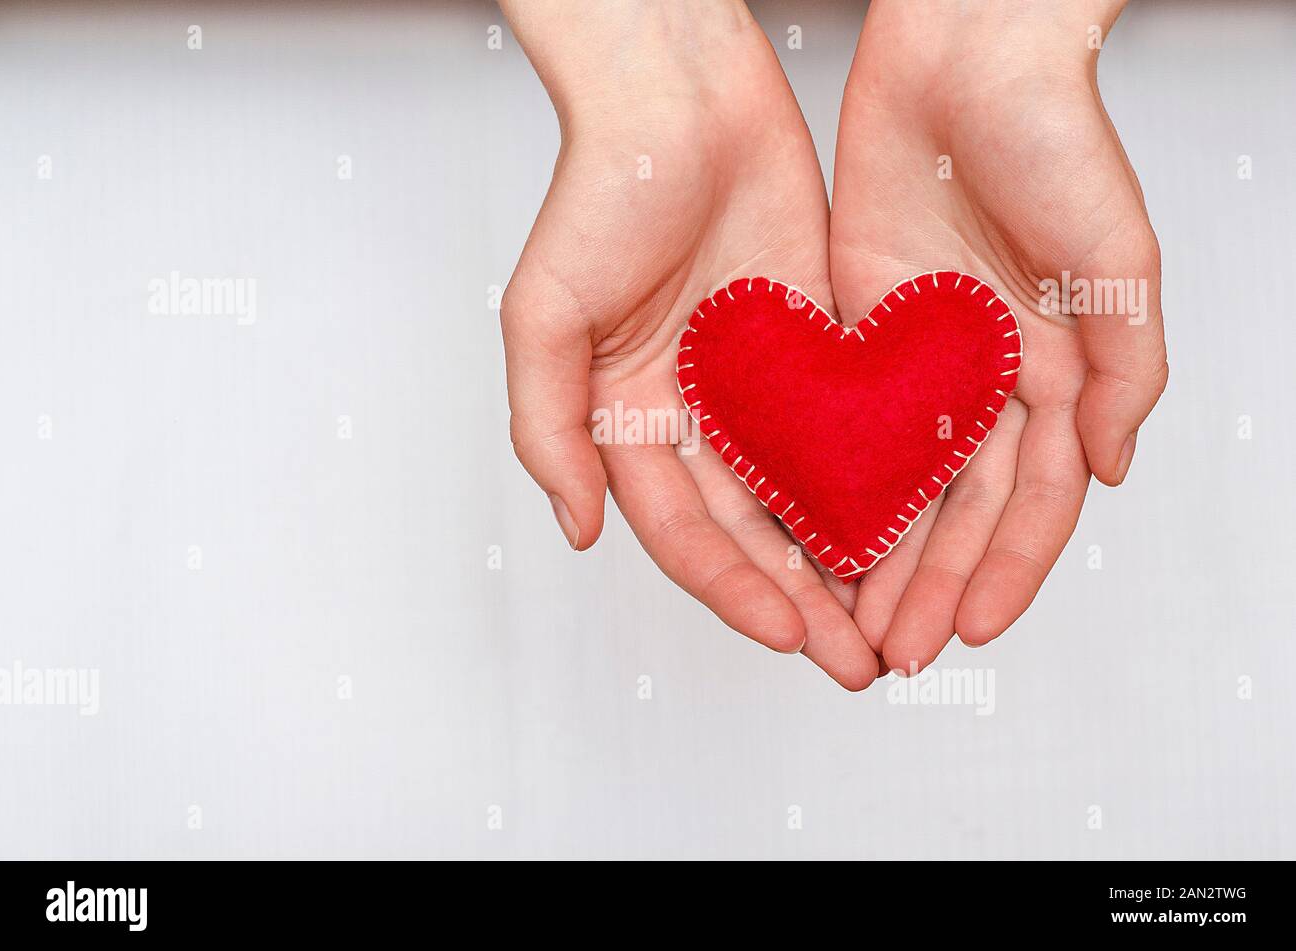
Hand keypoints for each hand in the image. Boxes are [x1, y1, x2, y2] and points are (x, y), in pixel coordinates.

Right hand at [500, 1, 879, 688]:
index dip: (733, 591)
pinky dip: (882, 480)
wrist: (681, 98)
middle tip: (857, 662)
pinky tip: (921, 525)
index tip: (789, 637)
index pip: (685, 533)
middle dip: (803, 603)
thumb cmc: (599, 194)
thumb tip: (580, 532)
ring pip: (810, 496)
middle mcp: (696, 417)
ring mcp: (758, 386)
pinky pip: (852, 428)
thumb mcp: (544, 317)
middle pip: (754, 534)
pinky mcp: (815, 348)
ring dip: (849, 562)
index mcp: (630, 422)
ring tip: (896, 620)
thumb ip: (550, 430)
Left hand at [831, 0, 1166, 672]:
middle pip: (952, 511)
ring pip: (890, 482)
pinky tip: (798, 531)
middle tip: (889, 652)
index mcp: (1051, 372)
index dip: (1003, 572)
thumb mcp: (1115, 258)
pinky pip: (835, 421)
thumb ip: (1124, 368)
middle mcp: (982, 378)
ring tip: (843, 620)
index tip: (966, 630)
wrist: (965, 54)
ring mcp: (915, 360)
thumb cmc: (1054, 137)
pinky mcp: (852, 330)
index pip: (1027, 502)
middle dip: (925, 584)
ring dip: (871, 554)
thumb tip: (1116, 469)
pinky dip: (821, 479)